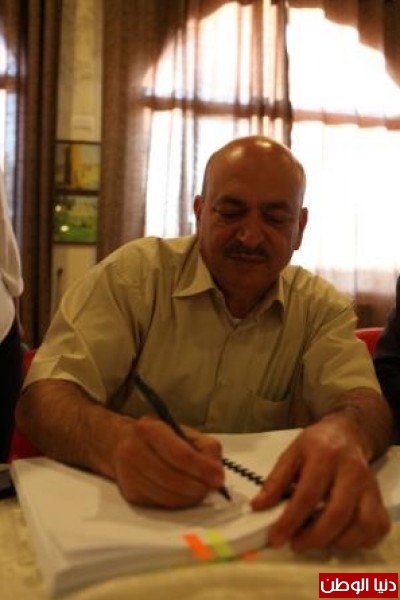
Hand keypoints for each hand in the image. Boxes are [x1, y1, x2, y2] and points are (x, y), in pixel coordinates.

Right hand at [112, 416, 224, 507]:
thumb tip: (216, 473)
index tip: (218, 478)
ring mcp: (128, 473)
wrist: (119, 443)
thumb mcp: (182, 431)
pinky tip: (183, 495)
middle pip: (173, 478)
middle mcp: (134, 450)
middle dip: (198, 487)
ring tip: (199, 491)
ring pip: (167, 496)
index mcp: (150, 429)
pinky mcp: (129, 492)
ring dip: (189, 498)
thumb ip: (204, 447)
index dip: (202, 469)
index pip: (180, 454)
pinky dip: (176, 502)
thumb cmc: (158, 436)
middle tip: (210, 488)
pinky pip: (159, 504)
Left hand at [250, 421, 390, 551]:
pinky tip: (341, 538)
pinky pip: (377, 527)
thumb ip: (275, 481)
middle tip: (296, 544)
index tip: (276, 538)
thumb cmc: (316, 445)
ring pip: (362, 524)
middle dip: (314, 537)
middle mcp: (350, 470)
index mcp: (324, 455)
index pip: (307, 494)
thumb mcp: (291, 454)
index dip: (290, 521)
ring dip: (338, 542)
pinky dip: (361, 541)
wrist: (346, 433)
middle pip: (337, 512)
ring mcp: (369, 484)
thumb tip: (258, 507)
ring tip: (317, 541)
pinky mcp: (378, 497)